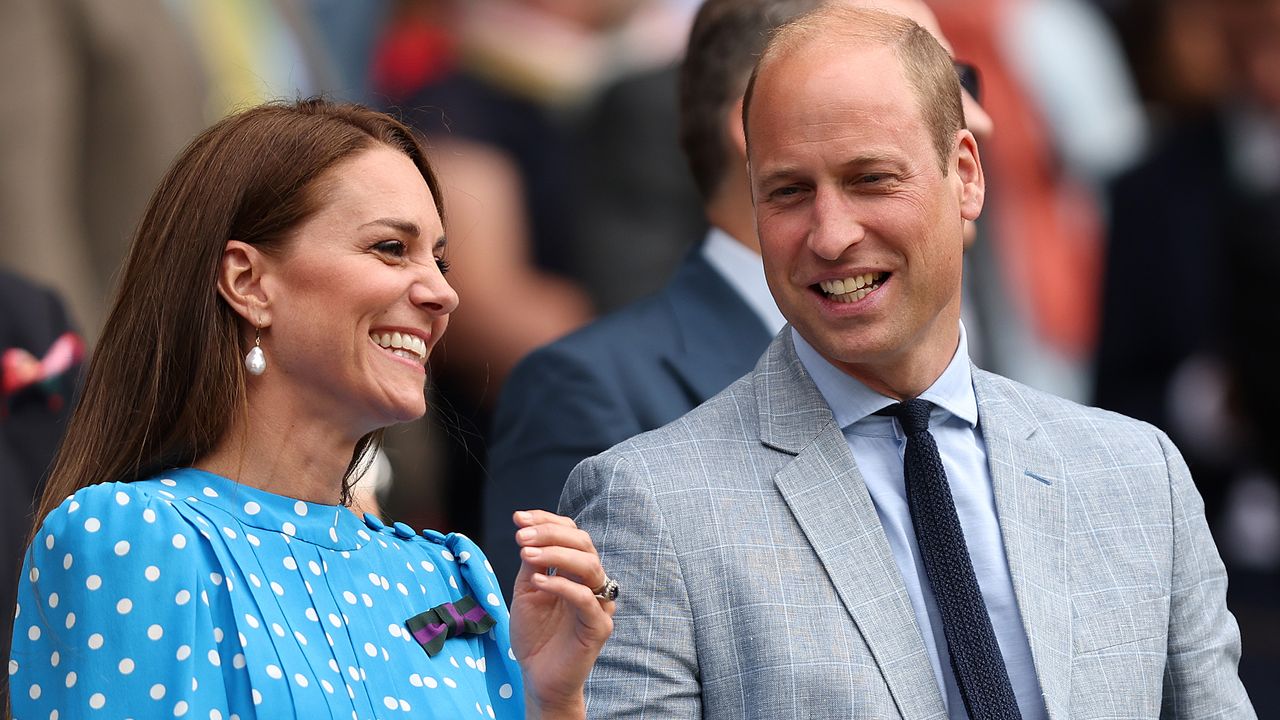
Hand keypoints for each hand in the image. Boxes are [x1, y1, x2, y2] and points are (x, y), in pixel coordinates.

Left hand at [508, 510, 614, 718]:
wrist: (537, 676)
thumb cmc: (534, 634)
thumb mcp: (527, 591)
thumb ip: (532, 564)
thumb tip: (528, 532)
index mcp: (576, 570)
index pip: (570, 533)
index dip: (546, 521)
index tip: (518, 518)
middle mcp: (592, 582)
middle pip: (583, 543)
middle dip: (550, 534)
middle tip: (521, 536)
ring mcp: (599, 603)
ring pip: (589, 565)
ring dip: (555, 554)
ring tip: (526, 554)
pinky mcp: (599, 626)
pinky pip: (586, 599)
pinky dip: (561, 585)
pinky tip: (539, 582)